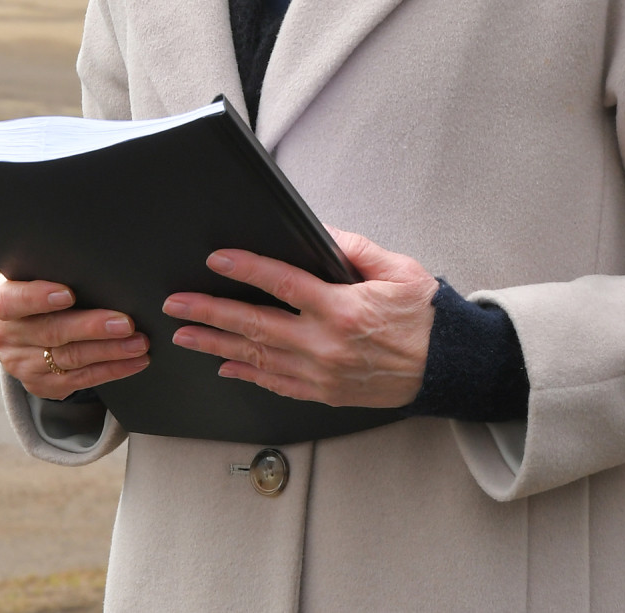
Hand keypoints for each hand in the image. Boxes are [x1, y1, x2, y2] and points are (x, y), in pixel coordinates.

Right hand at [0, 277, 150, 399]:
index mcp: (1, 301)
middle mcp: (6, 335)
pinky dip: (112, 370)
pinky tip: (134, 362)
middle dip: (92, 328)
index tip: (69, 294)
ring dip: (110, 352)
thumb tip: (100, 269)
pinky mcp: (41, 385)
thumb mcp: (34, 278)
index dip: (39, 297)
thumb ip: (56, 274)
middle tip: (125, 323)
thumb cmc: (39, 292)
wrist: (24, 330)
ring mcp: (22, 365)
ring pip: (70, 359)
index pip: (13, 300)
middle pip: (51, 332)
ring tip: (139, 343)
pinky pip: (80, 380)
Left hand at [162, 228, 437, 407]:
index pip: (282, 284)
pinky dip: (247, 375)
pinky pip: (276, 385)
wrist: (449, 368)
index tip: (217, 260)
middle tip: (176, 305)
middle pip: (255, 325)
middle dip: (209, 313)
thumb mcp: (398, 270)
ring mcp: (322, 374)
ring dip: (216, 346)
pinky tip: (224, 367)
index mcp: (342, 309)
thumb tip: (317, 231)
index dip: (246, 270)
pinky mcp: (324, 393)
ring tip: (184, 336)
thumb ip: (354, 248)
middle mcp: (325, 345)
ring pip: (256, 358)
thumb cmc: (424, 316)